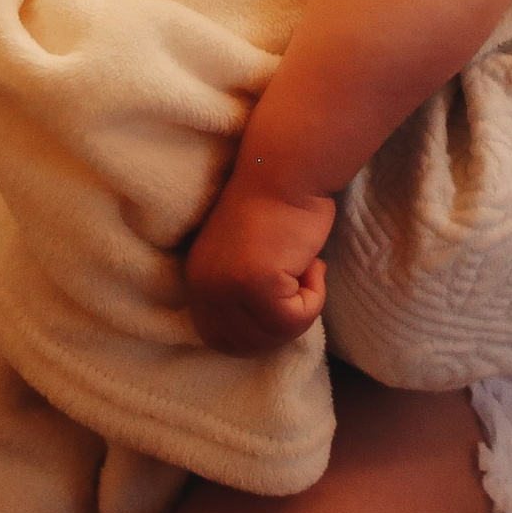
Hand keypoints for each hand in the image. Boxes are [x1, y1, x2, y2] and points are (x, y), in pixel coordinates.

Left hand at [183, 176, 335, 355]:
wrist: (288, 167)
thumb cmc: (278, 203)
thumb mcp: (243, 257)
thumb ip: (241, 292)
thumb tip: (267, 331)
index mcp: (197, 280)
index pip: (219, 340)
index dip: (258, 332)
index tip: (285, 300)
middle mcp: (204, 288)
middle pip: (246, 345)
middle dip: (282, 324)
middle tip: (302, 282)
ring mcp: (228, 287)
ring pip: (274, 336)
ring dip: (302, 307)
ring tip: (306, 266)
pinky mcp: (257, 283)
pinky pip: (295, 320)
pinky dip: (315, 298)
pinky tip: (313, 263)